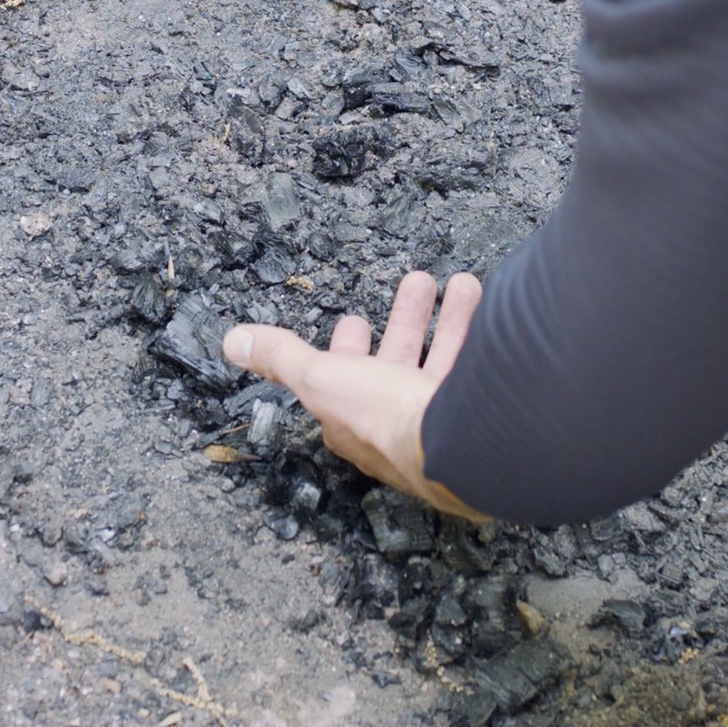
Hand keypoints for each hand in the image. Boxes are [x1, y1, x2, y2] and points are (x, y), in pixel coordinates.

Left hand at [223, 271, 488, 519]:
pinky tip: (495, 312)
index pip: (349, 376)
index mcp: (356, 415)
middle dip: (408, 319)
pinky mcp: (477, 408)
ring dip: (450, 318)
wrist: (458, 442)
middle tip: (419, 284)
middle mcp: (398, 418)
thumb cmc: (383, 415)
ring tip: (462, 284)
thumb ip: (281, 358)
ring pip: (443, 358)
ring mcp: (440, 414)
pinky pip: (478, 365)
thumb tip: (233, 342)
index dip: (350, 348)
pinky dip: (482, 334)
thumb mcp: (320, 378)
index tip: (356, 321)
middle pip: (401, 360)